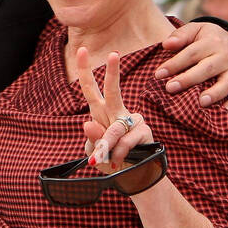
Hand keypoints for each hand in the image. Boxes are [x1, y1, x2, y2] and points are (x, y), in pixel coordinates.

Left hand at [76, 47, 154, 172]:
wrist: (132, 177)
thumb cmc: (110, 161)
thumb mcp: (94, 151)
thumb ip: (91, 139)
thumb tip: (87, 123)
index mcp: (101, 112)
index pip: (91, 89)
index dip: (86, 70)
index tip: (82, 49)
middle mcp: (117, 113)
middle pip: (112, 91)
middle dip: (112, 72)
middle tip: (114, 53)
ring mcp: (133, 121)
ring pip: (115, 129)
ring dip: (107, 145)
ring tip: (105, 158)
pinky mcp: (145, 133)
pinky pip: (126, 142)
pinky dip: (118, 153)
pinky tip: (118, 160)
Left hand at [156, 21, 227, 109]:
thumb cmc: (210, 39)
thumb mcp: (197, 30)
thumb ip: (181, 35)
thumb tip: (166, 44)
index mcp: (211, 42)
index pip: (191, 53)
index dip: (174, 64)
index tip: (158, 74)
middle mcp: (226, 57)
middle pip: (207, 68)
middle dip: (188, 79)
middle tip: (170, 88)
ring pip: (226, 83)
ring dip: (214, 94)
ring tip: (201, 102)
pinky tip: (226, 112)